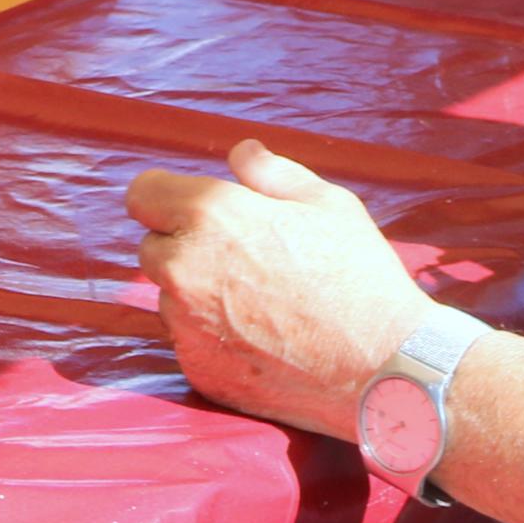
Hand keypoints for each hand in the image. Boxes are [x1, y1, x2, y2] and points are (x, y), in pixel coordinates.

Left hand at [127, 140, 429, 439]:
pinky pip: (188, 342)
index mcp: (209, 214)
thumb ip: (273, 171)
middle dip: (182, 247)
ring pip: (170, 298)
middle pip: (151, 247)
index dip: (168, 198)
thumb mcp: (327, 203)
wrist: (381, 367)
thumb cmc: (358, 276)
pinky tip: (261, 339)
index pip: (142, 193)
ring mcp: (186, 324)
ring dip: (196, 295)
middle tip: (238, 258)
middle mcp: (183, 267)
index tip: (192, 209)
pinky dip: (212, 338)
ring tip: (258, 302)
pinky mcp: (197, 369)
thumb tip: (240, 154)